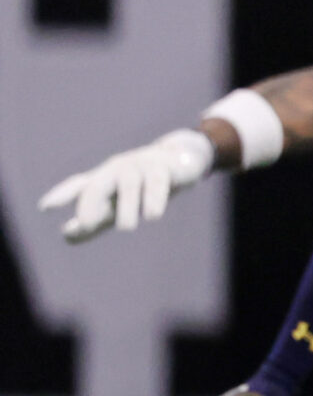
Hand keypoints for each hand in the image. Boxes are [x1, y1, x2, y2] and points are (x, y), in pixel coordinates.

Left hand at [40, 129, 217, 241]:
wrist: (183, 160)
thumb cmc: (143, 185)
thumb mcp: (118, 203)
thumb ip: (95, 220)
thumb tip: (66, 235)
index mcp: (104, 179)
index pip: (80, 186)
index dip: (62, 195)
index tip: (45, 207)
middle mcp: (118, 170)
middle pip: (100, 184)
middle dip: (91, 203)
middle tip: (86, 224)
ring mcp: (140, 167)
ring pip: (128, 184)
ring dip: (126, 206)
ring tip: (126, 228)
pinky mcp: (164, 168)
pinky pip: (156, 183)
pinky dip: (153, 199)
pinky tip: (152, 216)